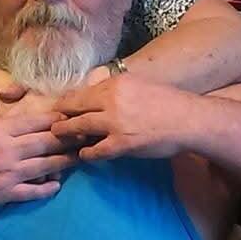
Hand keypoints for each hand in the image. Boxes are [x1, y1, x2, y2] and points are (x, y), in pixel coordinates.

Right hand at [0, 84, 78, 208]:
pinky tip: (57, 185)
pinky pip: (32, 191)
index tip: (69, 118)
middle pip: (45, 143)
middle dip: (67, 139)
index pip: (34, 123)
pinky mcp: (6, 193)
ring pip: (44, 166)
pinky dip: (46, 189)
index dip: (55, 120)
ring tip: (79, 158)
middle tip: (84, 136)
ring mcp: (9, 173)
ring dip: (64, 162)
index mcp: (0, 131)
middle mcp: (9, 151)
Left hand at [51, 75, 192, 161]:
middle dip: (60, 116)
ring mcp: (115, 122)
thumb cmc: (166, 102)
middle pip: (74, 107)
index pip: (81, 92)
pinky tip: (83, 155)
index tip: (59, 108)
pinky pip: (95, 150)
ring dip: (66, 133)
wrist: (188, 119)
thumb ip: (116, 89)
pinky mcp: (122, 143)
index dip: (67, 102)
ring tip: (58, 137)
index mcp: (114, 84)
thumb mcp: (137, 84)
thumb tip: (96, 94)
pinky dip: (86, 153)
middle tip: (51, 123)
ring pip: (79, 127)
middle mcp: (110, 100)